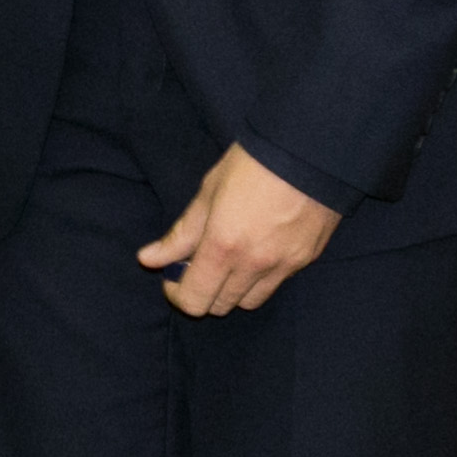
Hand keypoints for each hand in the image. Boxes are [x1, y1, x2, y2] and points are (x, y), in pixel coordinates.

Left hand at [137, 142, 340, 314]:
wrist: (309, 151)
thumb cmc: (251, 164)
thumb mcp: (208, 192)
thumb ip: (181, 234)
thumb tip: (148, 259)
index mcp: (222, 246)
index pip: (194, 300)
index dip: (178, 294)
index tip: (174, 277)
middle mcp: (253, 265)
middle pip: (221, 306)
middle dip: (204, 291)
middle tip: (200, 265)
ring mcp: (283, 267)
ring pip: (250, 301)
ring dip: (233, 290)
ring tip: (229, 260)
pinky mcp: (305, 261)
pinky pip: (275, 285)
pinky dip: (260, 278)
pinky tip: (257, 251)